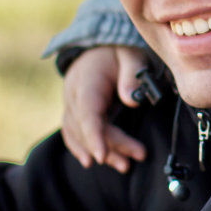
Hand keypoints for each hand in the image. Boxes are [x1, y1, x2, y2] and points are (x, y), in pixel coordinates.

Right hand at [62, 46, 148, 172]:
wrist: (100, 45)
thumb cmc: (119, 50)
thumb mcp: (130, 54)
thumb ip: (132, 74)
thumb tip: (129, 100)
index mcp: (86, 80)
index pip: (86, 112)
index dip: (93, 135)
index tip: (101, 155)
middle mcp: (73, 95)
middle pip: (87, 127)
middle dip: (111, 146)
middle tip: (139, 155)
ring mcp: (71, 104)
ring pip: (80, 134)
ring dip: (101, 151)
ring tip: (124, 165)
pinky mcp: (75, 111)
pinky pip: (73, 133)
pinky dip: (82, 148)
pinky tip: (93, 161)